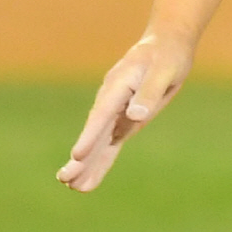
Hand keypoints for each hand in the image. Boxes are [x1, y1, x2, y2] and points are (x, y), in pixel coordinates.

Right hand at [57, 33, 194, 191]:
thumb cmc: (167, 55)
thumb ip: (149, 92)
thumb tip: (134, 116)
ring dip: (87, 163)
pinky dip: (101, 160)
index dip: (90, 135)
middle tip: (65, 179)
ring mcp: (116, 111)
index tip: (77, 155)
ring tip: (71, 186)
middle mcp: (111, 100)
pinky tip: (89, 180)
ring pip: (99, 141)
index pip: (102, 114)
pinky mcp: (124, 120)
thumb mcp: (164, 70)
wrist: (167, 45)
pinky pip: (110, 143)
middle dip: (81, 156)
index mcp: (118, 85)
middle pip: (94, 131)